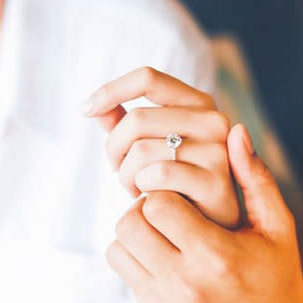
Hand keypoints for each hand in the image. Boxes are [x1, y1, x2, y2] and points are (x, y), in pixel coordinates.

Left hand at [85, 66, 240, 227]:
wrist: (210, 225)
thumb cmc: (176, 182)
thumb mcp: (152, 146)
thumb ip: (125, 123)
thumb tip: (93, 108)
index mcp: (198, 103)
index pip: (148, 78)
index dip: (111, 90)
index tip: (85, 110)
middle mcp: (213, 120)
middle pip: (137, 119)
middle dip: (113, 147)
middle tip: (115, 169)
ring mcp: (217, 151)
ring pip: (141, 150)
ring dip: (124, 174)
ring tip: (133, 187)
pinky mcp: (214, 182)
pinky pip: (156, 175)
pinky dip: (141, 188)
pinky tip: (146, 199)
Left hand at [106, 124, 302, 302]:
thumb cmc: (280, 274)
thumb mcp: (277, 224)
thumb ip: (255, 175)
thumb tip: (236, 130)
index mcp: (215, 255)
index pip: (158, 203)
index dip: (164, 188)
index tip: (179, 191)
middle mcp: (186, 286)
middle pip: (130, 224)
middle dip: (143, 207)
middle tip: (165, 207)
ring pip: (119, 249)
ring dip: (136, 233)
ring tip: (163, 231)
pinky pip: (126, 276)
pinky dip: (137, 259)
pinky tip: (165, 257)